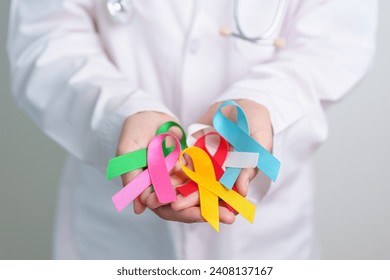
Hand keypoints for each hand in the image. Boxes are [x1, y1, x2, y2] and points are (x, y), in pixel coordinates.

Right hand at [117, 111, 232, 223]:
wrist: (147, 112)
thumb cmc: (133, 132)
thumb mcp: (128, 153)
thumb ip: (131, 178)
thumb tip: (139, 208)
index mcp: (150, 189)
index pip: (167, 208)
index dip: (184, 213)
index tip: (201, 216)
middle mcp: (167, 187)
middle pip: (188, 205)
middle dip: (207, 212)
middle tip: (229, 218)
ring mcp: (181, 177)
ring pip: (200, 193)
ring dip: (217, 201)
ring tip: (237, 208)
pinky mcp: (192, 165)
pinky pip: (207, 176)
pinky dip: (219, 182)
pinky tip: (236, 187)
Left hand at [171, 99, 272, 213]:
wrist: (240, 102)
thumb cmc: (257, 122)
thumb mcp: (259, 140)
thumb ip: (251, 164)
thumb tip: (242, 191)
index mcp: (239, 175)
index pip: (227, 195)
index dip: (217, 206)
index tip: (206, 214)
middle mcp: (222, 172)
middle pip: (206, 189)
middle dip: (191, 199)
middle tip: (175, 206)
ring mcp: (207, 162)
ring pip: (192, 178)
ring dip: (178, 187)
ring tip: (163, 195)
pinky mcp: (196, 151)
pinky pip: (184, 161)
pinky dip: (173, 168)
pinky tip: (160, 175)